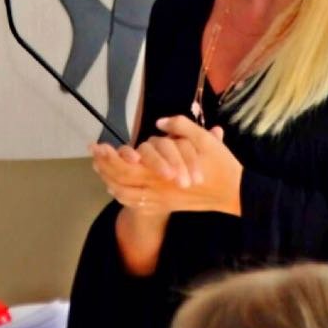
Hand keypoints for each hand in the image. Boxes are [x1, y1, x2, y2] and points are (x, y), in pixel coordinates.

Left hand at [92, 117, 243, 215]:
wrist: (234, 193)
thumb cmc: (220, 164)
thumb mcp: (205, 140)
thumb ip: (182, 127)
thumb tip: (160, 122)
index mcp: (164, 172)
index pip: (128, 165)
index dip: (110, 156)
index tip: (98, 145)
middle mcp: (159, 188)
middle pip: (122, 180)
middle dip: (104, 166)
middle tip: (93, 153)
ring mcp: (161, 200)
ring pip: (126, 193)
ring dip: (110, 180)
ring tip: (99, 168)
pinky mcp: (166, 206)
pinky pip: (137, 204)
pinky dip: (122, 196)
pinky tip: (116, 187)